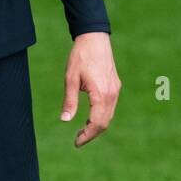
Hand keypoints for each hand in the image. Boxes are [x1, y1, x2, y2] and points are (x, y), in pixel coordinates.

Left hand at [61, 32, 120, 147]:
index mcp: (100, 94)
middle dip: (92, 134)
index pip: (96, 123)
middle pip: (104, 123)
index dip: (86, 136)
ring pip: (109, 116)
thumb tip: (65, 120)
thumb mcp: (70, 79)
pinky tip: (90, 117)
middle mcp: (112, 94)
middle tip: (78, 140)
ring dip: (97, 126)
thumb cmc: (80, 57)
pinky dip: (101, 116)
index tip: (76, 142)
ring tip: (82, 131)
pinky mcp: (115, 86)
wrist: (94, 38)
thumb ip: (69, 101)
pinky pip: (110, 107)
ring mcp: (115, 90)